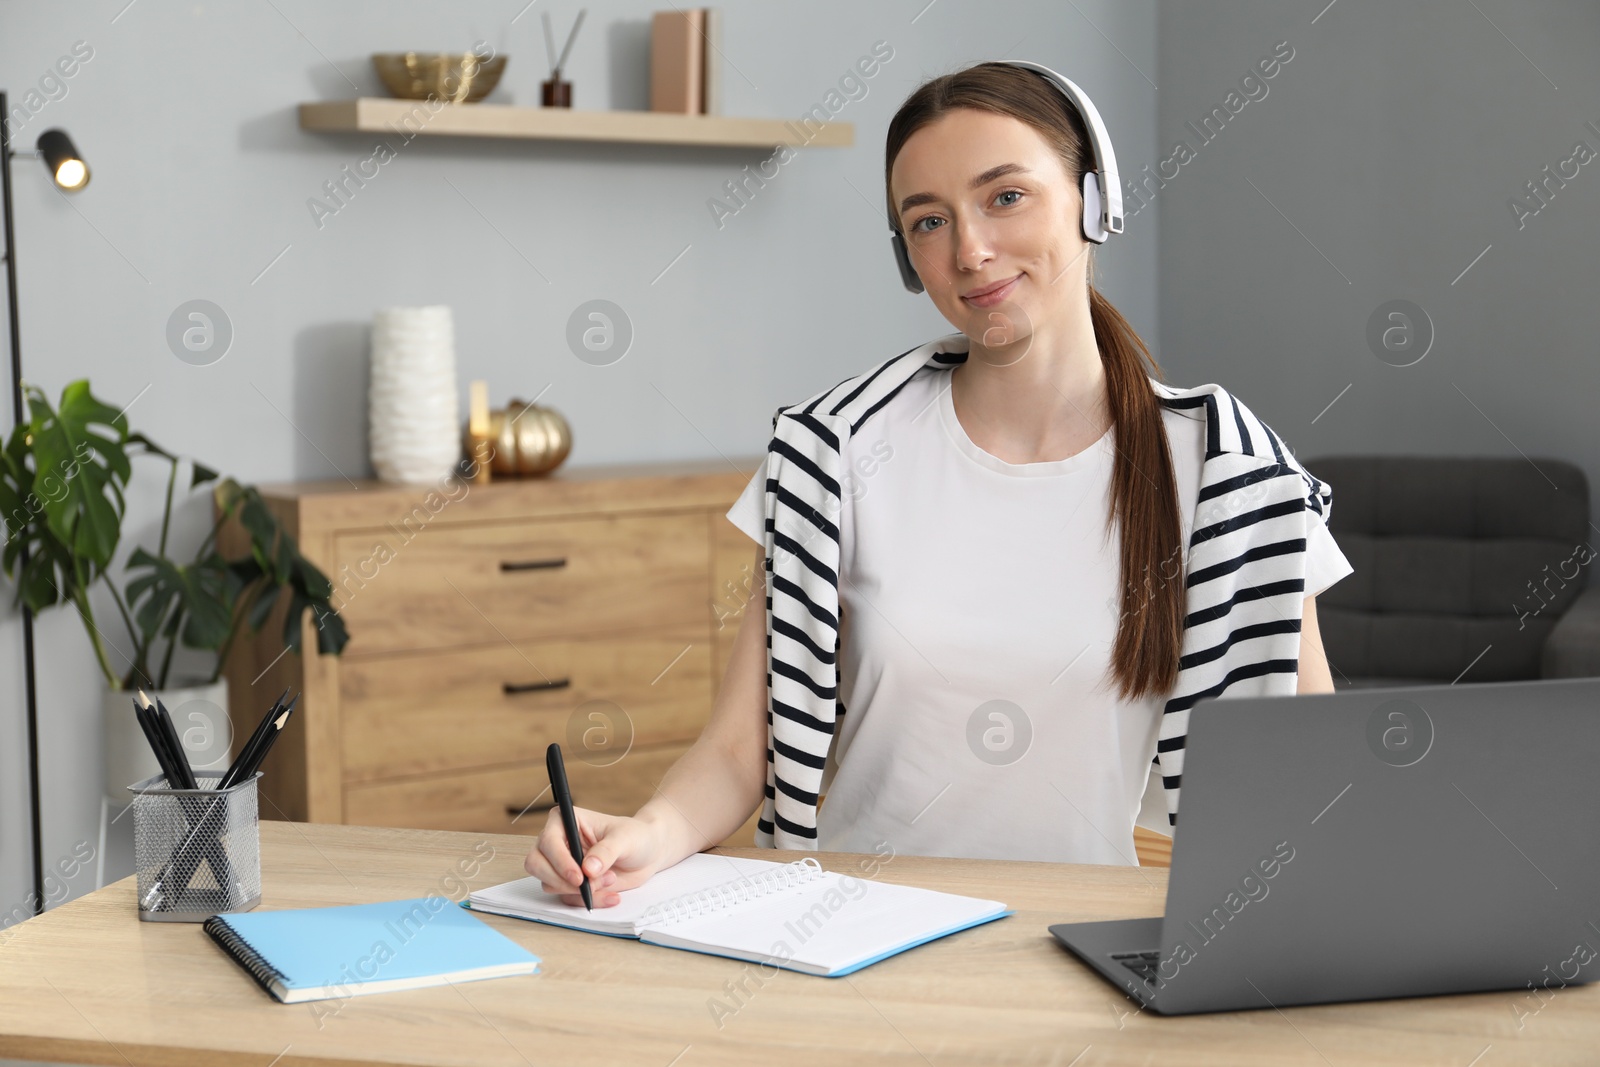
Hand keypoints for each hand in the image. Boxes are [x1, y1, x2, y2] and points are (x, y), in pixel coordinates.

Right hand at [522, 806, 666, 907]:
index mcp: (566, 821)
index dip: (559, 861)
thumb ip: (606, 851)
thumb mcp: (625, 839)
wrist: (647, 854)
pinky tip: (610, 893)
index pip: (548, 841)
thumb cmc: (636, 836)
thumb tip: (588, 868)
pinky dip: (589, 900)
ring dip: (580, 890)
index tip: (579, 877)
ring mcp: (561, 864)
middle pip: (536, 864)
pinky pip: (568, 898)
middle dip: (561, 880)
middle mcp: (558, 842)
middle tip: (586, 886)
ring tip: (610, 880)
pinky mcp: (569, 883)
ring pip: (549, 884)